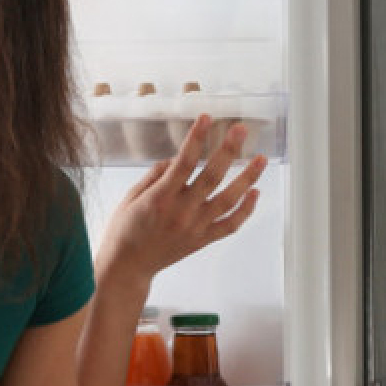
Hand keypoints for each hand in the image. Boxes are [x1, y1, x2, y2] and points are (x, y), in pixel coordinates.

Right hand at [99, 116, 266, 286]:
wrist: (128, 267)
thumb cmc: (125, 231)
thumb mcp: (131, 196)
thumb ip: (155, 175)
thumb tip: (176, 160)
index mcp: (160, 198)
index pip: (183, 162)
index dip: (196, 138)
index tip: (206, 118)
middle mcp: (182, 212)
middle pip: (212, 176)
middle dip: (229, 150)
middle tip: (241, 130)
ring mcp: (195, 227)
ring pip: (229, 200)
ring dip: (247, 178)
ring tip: (261, 160)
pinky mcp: (203, 240)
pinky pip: (230, 225)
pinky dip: (246, 210)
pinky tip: (255, 193)